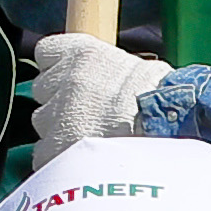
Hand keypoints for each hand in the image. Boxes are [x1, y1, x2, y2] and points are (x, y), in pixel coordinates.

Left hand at [30, 32, 161, 147]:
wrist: (166, 136)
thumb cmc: (163, 104)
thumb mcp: (139, 71)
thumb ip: (106, 71)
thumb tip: (100, 82)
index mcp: (85, 54)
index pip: (47, 51)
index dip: (58, 67)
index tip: (71, 76)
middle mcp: (64, 81)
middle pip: (43, 89)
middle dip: (61, 100)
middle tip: (88, 113)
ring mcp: (55, 116)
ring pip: (44, 122)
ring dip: (60, 129)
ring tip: (93, 138)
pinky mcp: (53, 149)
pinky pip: (46, 153)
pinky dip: (61, 158)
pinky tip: (86, 159)